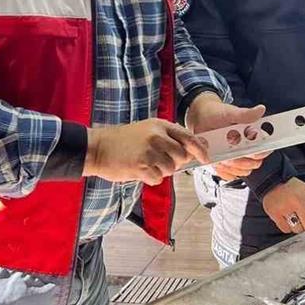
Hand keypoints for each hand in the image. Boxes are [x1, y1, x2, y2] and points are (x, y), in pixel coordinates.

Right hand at [84, 119, 208, 185]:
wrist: (98, 147)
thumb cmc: (124, 141)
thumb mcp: (148, 130)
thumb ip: (169, 138)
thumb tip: (193, 152)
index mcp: (160, 125)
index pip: (188, 137)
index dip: (200, 149)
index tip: (206, 158)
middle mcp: (157, 137)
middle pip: (182, 157)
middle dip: (175, 163)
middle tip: (159, 160)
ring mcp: (149, 152)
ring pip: (170, 169)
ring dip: (161, 171)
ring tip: (146, 163)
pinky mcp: (141, 167)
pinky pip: (158, 179)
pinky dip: (151, 178)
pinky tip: (139, 170)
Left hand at [185, 93, 270, 180]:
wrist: (199, 117)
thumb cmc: (216, 113)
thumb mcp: (229, 112)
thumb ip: (245, 114)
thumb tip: (260, 110)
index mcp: (252, 136)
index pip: (265, 149)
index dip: (260, 152)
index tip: (251, 151)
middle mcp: (247, 148)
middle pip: (254, 164)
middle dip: (243, 161)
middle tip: (231, 154)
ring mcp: (236, 157)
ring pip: (242, 171)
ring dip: (232, 167)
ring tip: (222, 156)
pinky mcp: (225, 164)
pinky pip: (228, 174)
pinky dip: (223, 171)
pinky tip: (217, 162)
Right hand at [261, 178, 304, 235]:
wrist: (273, 180)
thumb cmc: (293, 189)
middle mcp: (298, 201)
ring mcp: (285, 207)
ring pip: (298, 230)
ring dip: (297, 226)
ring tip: (293, 216)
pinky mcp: (274, 213)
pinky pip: (286, 229)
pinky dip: (287, 226)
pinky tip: (286, 217)